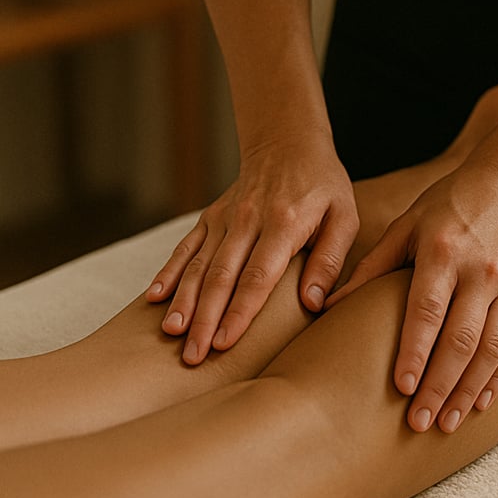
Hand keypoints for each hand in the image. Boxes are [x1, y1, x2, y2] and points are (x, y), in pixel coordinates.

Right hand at [146, 131, 358, 364]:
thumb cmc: (323, 186)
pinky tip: (154, 298)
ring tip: (171, 334)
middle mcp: (247, 221)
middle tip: (193, 356)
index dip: (240, 312)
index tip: (225, 343)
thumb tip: (311, 303)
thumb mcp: (342, 217)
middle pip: (221, 277)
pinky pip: (186, 247)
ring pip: (198, 265)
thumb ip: (330, 260)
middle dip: (205, 319)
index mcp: (283, 224)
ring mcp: (225, 218)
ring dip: (183, 301)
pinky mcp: (211, 216)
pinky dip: (169, 272)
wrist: (287, 142)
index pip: (258, 277)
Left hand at [327, 162, 497, 432]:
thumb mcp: (405, 226)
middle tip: (420, 422)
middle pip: (460, 340)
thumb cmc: (447, 205)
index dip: (414, 352)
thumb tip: (324, 305)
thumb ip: (371, 268)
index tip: (402, 390)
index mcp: (442, 252)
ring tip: (449, 422)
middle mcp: (481, 270)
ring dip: (470, 390)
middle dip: (440, 386)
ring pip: (493, 349)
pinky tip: (483, 400)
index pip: (426, 312)